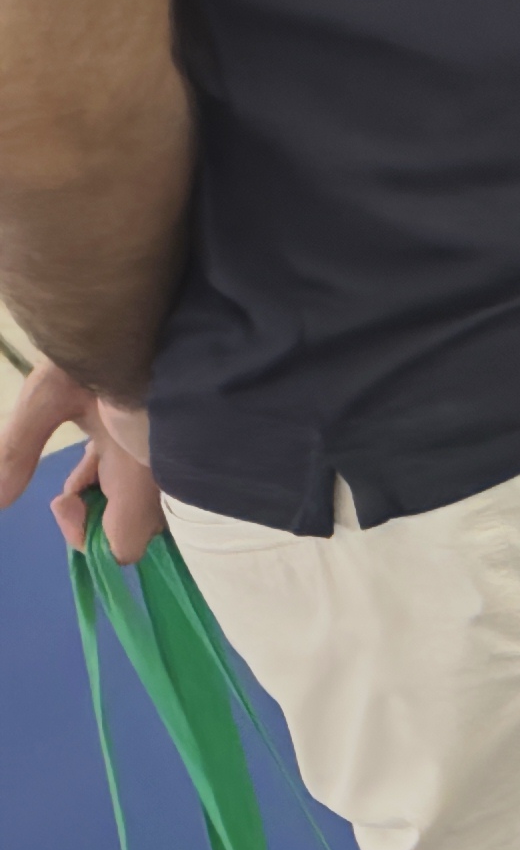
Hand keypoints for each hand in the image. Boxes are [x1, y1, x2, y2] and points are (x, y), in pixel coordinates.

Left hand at [1, 360, 161, 562]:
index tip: (61, 496)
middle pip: (133, 528)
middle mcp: (165, 471)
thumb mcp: (46, 396)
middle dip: (94, 512)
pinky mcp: (171, 441)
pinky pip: (149, 478)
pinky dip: (120, 473)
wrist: (145, 302)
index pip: (124, 546)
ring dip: (105, 492)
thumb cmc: (103, 347)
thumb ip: (17, 451)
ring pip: (140, 503)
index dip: (85, 535)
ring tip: (86, 457)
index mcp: (141, 470)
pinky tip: (103, 444)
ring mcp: (172, 456)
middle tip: (70, 480)